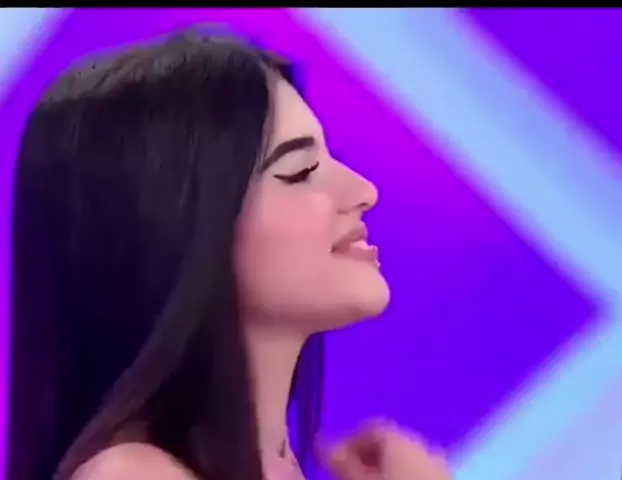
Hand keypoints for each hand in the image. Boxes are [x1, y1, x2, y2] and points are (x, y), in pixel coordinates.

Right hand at [321, 420, 450, 479]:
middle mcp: (424, 444)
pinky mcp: (449, 479)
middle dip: (367, 458)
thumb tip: (321, 441)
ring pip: (406, 461)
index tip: (333, 461)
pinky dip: (403, 477)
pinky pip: (419, 472)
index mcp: (402, 438)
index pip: (370, 427)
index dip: (348, 442)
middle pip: (390, 444)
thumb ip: (342, 461)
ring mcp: (442, 466)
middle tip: (348, 475)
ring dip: (386, 470)